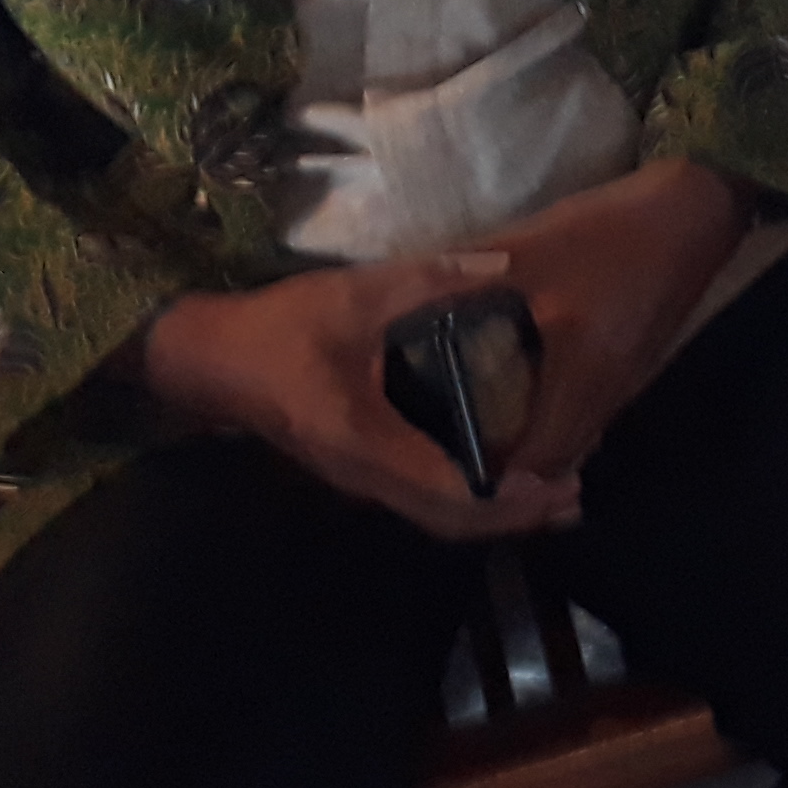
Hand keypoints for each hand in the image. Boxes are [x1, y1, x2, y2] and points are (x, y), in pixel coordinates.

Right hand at [139, 246, 578, 538]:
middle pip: (449, 521)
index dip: (506, 498)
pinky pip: (424, 500)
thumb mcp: (355, 294)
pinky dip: (471, 500)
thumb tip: (502, 266)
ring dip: (497, 514)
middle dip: (515, 516)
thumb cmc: (280, 328)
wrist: (212, 360)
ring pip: (437, 518)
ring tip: (555, 493)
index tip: (556, 482)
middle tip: (575, 494)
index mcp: (365, 441)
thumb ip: (430, 278)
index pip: (448, 493)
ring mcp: (361, 480)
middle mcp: (365, 476)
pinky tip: (506, 476)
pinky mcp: (361, 470)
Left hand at [477, 158, 754, 486]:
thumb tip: (402, 296)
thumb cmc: (610, 231)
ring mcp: (629, 381)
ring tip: (490, 432)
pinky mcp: (638, 365)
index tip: (449, 472)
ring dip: (539, 445)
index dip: (496, 477)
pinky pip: (592, 414)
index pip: (535, 454)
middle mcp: (608, 390)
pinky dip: (561, 419)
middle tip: (462, 457)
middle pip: (559, 458)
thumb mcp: (529, 249)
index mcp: (579, 368)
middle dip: (515, 469)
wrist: (694, 210)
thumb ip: (467, 278)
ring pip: (578, 438)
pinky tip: (535, 393)